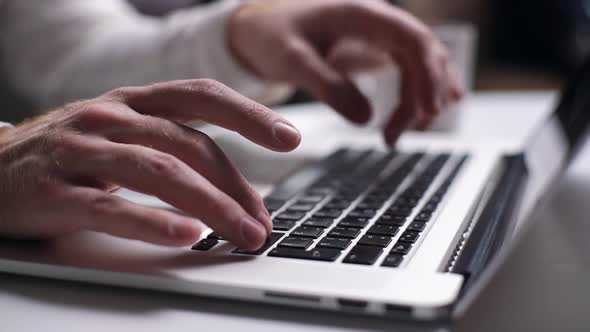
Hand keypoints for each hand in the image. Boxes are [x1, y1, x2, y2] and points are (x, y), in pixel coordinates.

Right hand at [0, 79, 300, 249]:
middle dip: (235, 185)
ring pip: (159, 172)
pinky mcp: (53, 190)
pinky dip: (153, 222)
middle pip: (189, 144)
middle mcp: (110, 119)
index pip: (201, 97)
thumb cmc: (66, 153)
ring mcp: (80, 151)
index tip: (290, 137)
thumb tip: (233, 187)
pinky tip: (186, 236)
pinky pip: (111, 207)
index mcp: (132, 102)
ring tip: (243, 233)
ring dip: (210, 206)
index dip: (249, 114)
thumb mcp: (120, 135)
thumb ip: (170, 148)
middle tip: (263, 222)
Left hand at [229, 0, 463, 143]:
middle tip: (404, 133)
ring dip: (417, 101)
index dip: (429, 73)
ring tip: (393, 137)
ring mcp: (380, 36)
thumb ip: (327, 86)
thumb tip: (365, 119)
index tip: (430, 109)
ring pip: (420, 65)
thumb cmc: (273, 36)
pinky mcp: (376, 51)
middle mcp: (379, 21)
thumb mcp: (293, 61)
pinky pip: (408, 71)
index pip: (413, 39)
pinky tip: (421, 117)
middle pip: (423, 55)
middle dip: (424, 94)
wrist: (260, 28)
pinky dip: (415, 95)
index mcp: (362, 14)